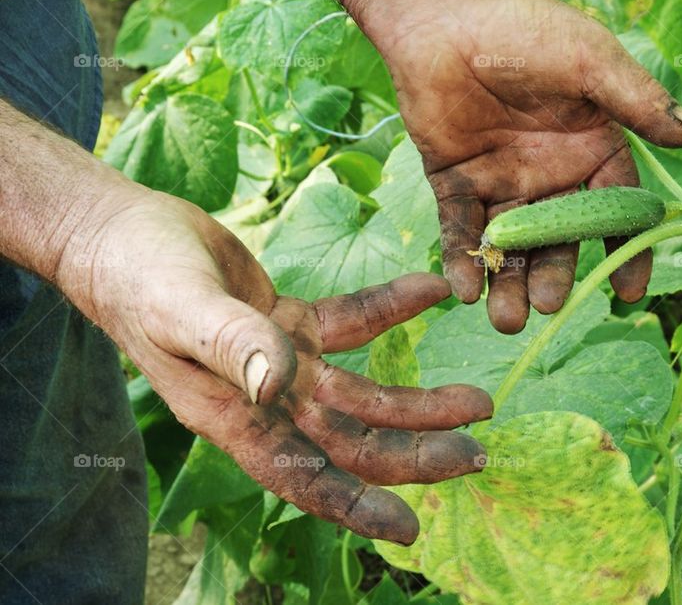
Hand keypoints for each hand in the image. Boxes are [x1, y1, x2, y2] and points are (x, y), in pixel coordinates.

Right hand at [57, 185, 491, 544]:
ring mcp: (282, 364)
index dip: (354, 506)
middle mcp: (265, 401)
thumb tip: (279, 384)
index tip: (410, 528)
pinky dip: (392, 308)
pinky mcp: (289, 322)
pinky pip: (353, 322)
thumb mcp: (178, 309)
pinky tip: (431, 291)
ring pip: (362, 395)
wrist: (122, 235)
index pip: (302, 476)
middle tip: (476, 453)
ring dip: (419, 401)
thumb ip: (230, 344)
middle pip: (351, 441)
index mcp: (235, 416)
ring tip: (477, 402)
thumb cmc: (137, 277)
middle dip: (414, 452)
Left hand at [322, 0, 681, 332]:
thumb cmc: (525, 30)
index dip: (625, 250)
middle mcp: (551, 174)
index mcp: (592, 149)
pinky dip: (462, 258)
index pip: (615, 211)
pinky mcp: (456, 181)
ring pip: (511, 244)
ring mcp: (503, 181)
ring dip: (508, 281)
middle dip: (553, 277)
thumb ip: (638, 102)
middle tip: (546, 306)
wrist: (443, 16)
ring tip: (504, 317)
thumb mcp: (591, 63)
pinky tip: (465, 287)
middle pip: (558, 240)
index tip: (629, 292)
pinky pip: (461, 228)